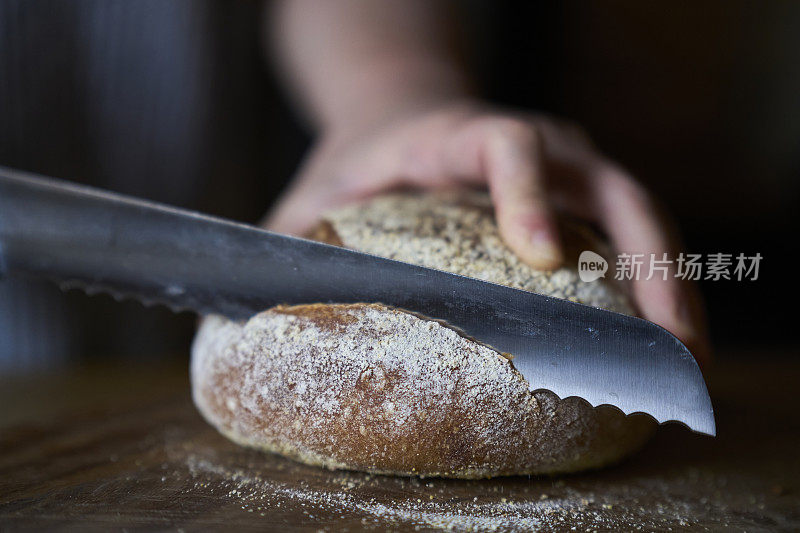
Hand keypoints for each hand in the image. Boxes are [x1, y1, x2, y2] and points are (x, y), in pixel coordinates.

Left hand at [265, 100, 710, 364]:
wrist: (395, 118)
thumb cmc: (359, 163)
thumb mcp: (318, 193)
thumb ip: (291, 239)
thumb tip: (247, 309)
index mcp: (461, 136)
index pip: (509, 144)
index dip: (527, 191)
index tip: (538, 254)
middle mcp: (535, 144)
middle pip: (611, 186)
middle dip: (647, 259)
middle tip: (666, 337)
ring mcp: (567, 169)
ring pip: (640, 214)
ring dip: (672, 280)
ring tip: (686, 352)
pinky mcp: (580, 197)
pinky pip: (633, 235)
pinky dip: (657, 280)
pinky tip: (663, 332)